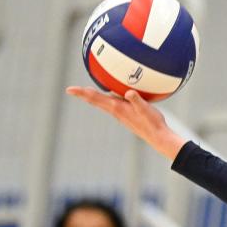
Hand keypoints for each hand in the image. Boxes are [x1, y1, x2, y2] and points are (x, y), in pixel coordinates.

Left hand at [65, 87, 185, 159]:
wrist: (157, 137)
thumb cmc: (152, 122)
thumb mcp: (146, 109)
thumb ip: (137, 100)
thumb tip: (129, 93)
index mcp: (117, 107)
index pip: (96, 98)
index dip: (82, 93)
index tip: (69, 90)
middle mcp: (115, 111)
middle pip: (95, 101)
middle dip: (83, 94)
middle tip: (71, 90)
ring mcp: (120, 114)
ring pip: (102, 104)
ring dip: (92, 97)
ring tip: (85, 92)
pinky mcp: (126, 116)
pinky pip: (111, 105)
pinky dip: (105, 100)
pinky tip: (110, 97)